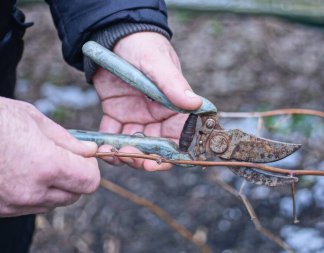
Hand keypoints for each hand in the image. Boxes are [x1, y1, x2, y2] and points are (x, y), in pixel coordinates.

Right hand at [0, 98, 99, 216]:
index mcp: (46, 165)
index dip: (91, 167)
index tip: (83, 156)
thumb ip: (67, 140)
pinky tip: (22, 172)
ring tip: (38, 162)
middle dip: (76, 177)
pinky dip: (36, 193)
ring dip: (56, 186)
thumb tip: (89, 152)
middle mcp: (32, 191)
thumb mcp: (34, 119)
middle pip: (75, 195)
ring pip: (54, 202)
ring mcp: (14, 204)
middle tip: (63, 157)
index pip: (90, 181)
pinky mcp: (1, 210)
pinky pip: (32, 206)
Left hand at [93, 32, 201, 170]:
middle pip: (155, 147)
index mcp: (173, 107)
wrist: (114, 34)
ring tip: (112, 153)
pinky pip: (113, 134)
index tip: (158, 163)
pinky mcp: (116, 114)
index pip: (179, 137)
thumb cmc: (142, 45)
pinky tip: (100, 147)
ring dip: (124, 154)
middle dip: (144, 158)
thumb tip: (196, 105)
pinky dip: (107, 144)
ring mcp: (137, 117)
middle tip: (130, 159)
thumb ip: (174, 85)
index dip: (172, 154)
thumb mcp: (158, 63)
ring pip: (134, 145)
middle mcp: (157, 117)